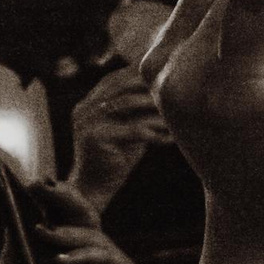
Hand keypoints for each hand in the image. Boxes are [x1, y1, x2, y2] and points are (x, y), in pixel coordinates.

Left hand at [0, 181, 137, 263]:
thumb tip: (16, 212)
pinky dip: (83, 256)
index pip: (58, 209)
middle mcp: (84, 244)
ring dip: (66, 232)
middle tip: (45, 187)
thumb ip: (16, 244)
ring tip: (45, 234)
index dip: (49, 194)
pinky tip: (63, 261)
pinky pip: (105, 255)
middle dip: (63, 196)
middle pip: (80, 212)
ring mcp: (104, 258)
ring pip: (91, 232)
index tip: (33, 180)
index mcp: (59, 240)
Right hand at [65, 63, 170, 209]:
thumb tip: (165, 92)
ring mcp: (88, 122)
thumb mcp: (124, 128)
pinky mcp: (96, 138)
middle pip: (121, 87)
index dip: (139, 75)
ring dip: (156, 108)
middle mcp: (85, 109)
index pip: (114, 79)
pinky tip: (170, 139)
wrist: (93, 188)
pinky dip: (156, 133)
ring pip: (128, 104)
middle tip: (176, 92)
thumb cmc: (115, 157)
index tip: (166, 77)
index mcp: (88, 104)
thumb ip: (135, 111)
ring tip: (178, 115)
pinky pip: (134, 130)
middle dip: (150, 87)